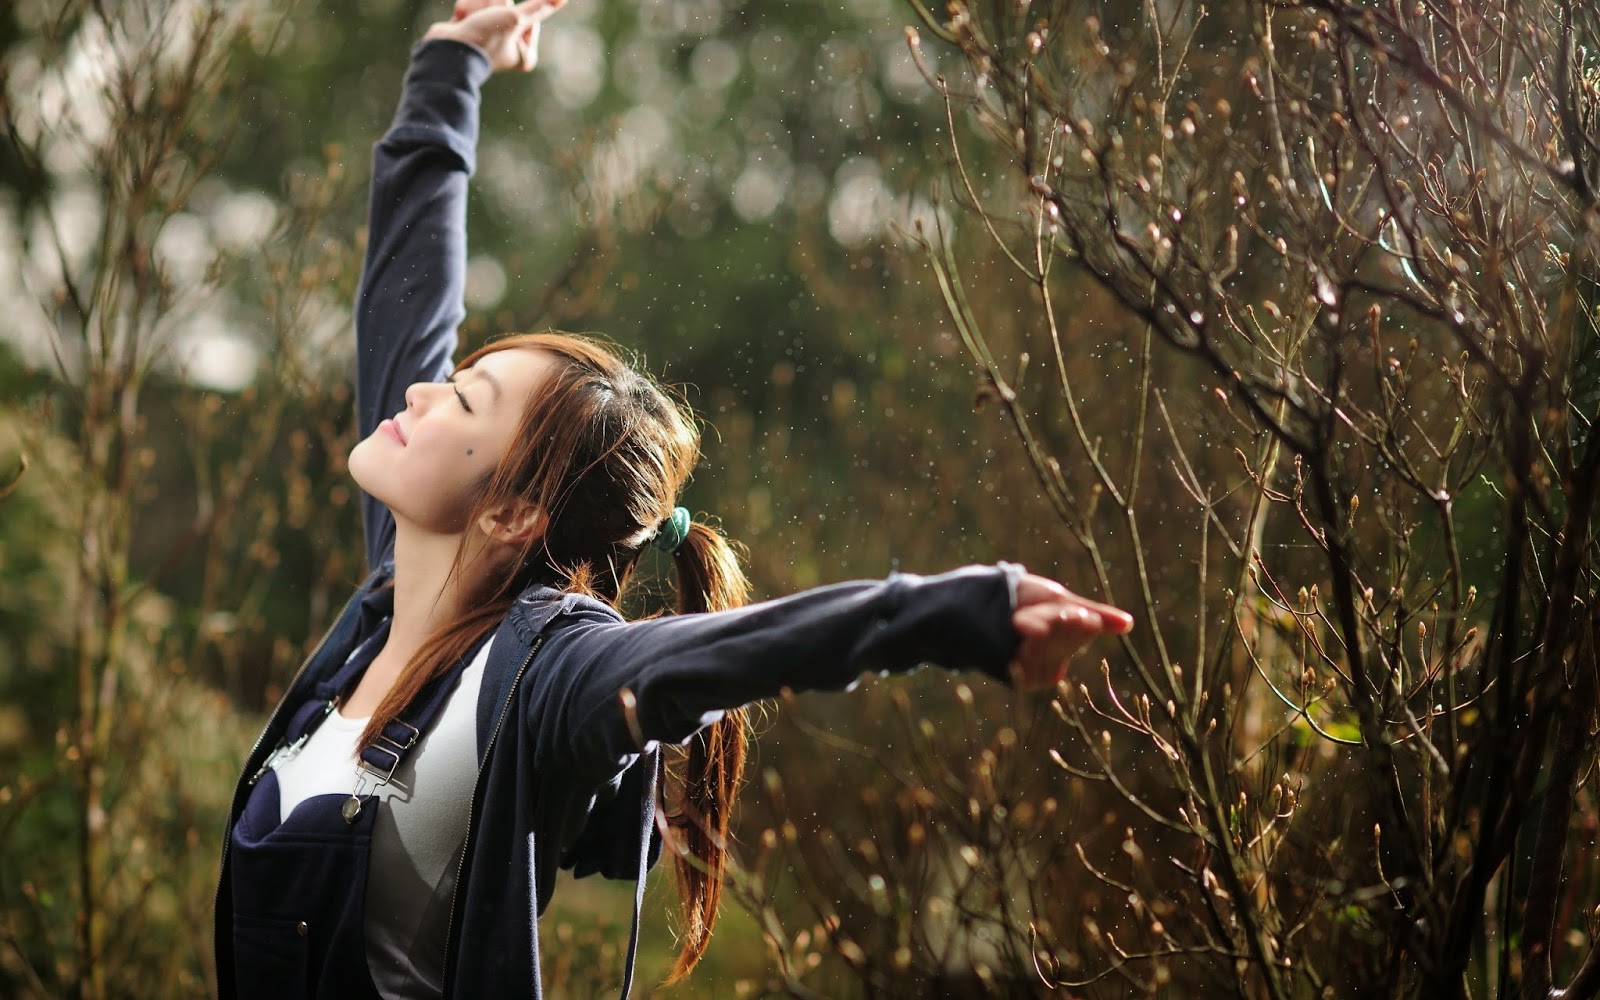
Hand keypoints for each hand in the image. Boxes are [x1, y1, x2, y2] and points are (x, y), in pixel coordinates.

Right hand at [424, 0, 563, 72]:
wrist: (445, 50)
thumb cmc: (485, 38)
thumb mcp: (516, 18)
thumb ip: (539, 6)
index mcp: (525, 54)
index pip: (530, 15)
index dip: (517, 13)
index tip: (506, 23)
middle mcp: (508, 48)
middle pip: (507, 7)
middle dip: (494, 6)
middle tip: (486, 22)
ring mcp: (488, 38)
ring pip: (488, 4)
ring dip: (478, 6)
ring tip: (469, 21)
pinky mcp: (469, 30)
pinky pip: (472, 7)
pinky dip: (465, 9)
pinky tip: (459, 21)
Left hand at [1010, 574, 1132, 691]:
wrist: (974, 605)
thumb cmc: (1017, 600)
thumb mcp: (1057, 601)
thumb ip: (1092, 615)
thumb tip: (1129, 624)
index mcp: (1069, 642)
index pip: (1086, 624)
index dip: (1075, 612)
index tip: (1063, 607)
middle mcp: (1056, 660)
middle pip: (1070, 633)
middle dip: (1053, 616)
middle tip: (1031, 612)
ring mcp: (1037, 670)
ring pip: (1051, 642)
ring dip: (1035, 622)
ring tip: (1018, 619)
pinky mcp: (1018, 676)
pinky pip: (1035, 654)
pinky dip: (1025, 635)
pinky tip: (1017, 629)